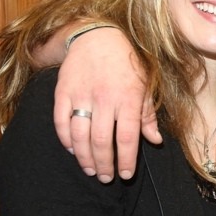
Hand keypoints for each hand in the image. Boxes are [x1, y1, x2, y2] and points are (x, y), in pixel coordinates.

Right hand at [53, 27, 159, 181]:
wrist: (98, 37)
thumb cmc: (128, 64)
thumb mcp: (145, 87)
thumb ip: (148, 115)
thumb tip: (155, 140)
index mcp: (128, 99)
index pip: (128, 138)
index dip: (126, 160)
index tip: (126, 175)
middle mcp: (105, 99)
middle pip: (102, 141)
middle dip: (104, 164)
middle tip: (106, 178)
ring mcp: (81, 95)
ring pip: (80, 135)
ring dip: (85, 157)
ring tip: (90, 170)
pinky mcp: (63, 92)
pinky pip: (61, 121)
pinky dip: (66, 139)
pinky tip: (73, 150)